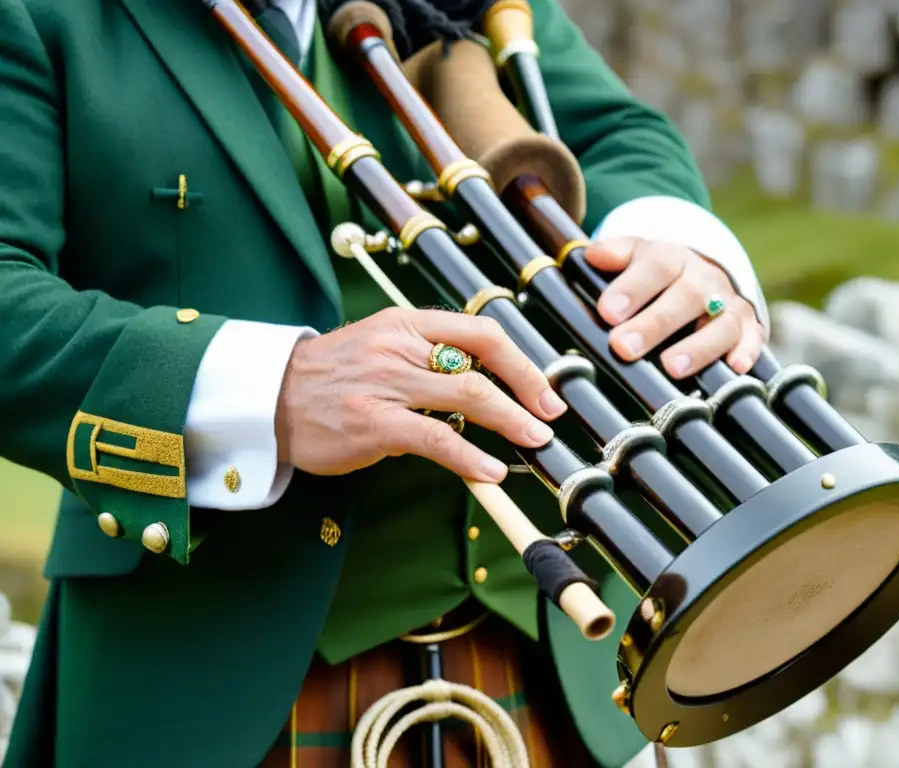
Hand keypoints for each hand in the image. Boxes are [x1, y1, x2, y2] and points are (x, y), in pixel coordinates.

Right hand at [274, 307, 567, 482]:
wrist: (267, 397)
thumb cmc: (331, 377)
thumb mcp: (380, 347)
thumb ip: (427, 359)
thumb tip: (482, 390)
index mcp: (406, 323)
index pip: (481, 330)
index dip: (522, 361)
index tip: (544, 388)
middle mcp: (399, 346)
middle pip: (482, 361)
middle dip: (527, 391)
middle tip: (549, 417)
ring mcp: (385, 383)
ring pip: (467, 395)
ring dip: (511, 421)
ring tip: (535, 441)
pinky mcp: (372, 422)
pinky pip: (435, 437)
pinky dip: (470, 456)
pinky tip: (490, 472)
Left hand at [586, 237, 764, 377]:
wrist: (699, 275)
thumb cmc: (655, 275)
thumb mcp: (634, 258)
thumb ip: (614, 256)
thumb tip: (593, 256)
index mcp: (671, 258)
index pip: (655, 266)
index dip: (632, 288)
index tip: (608, 312)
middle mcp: (704, 278)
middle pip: (685, 297)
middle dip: (654, 324)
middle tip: (624, 347)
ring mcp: (729, 302)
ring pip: (720, 322)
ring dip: (698, 346)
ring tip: (671, 367)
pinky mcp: (748, 327)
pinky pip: (752, 338)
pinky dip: (746, 351)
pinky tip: (734, 367)